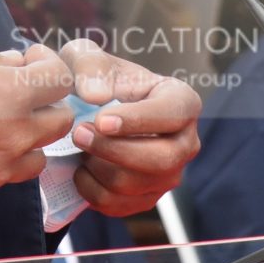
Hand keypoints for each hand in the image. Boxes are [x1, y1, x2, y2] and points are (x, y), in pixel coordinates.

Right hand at [0, 42, 74, 212]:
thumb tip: (13, 65)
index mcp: (10, 95)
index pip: (62, 81)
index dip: (49, 65)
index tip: (31, 62)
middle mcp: (12, 137)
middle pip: (60, 123)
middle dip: (45, 104)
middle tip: (18, 94)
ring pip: (36, 158)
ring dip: (25, 140)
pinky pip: (0, 179)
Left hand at [59, 37, 201, 217]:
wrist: (87, 112)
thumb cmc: (97, 79)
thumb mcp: (88, 57)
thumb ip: (90, 66)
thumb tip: (96, 95)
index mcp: (182, 101)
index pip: (172, 114)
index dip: (138, 120)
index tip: (100, 120)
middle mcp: (185, 142)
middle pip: (161, 159)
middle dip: (114, 150)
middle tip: (79, 134)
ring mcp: (168, 175)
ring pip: (134, 185)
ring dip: (97, 167)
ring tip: (79, 145)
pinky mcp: (146, 198)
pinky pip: (117, 205)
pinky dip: (90, 188)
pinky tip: (82, 166)